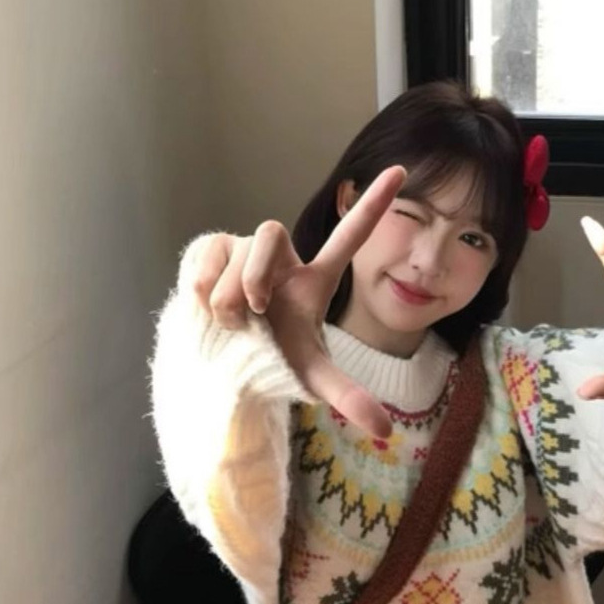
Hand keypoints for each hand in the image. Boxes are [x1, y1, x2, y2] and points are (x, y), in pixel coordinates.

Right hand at [189, 166, 406, 437]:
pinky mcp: (212, 248)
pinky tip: (203, 303)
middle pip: (267, 232)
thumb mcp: (312, 378)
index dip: (374, 204)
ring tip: (229, 320)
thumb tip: (387, 432)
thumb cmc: (274, 360)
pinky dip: (201, 284)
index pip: (350, 235)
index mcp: (313, 278)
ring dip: (227, 293)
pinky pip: (206, 252)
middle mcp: (282, 256)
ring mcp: (246, 248)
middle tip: (251, 313)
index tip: (401, 170)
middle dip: (253, 273)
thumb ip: (349, 398)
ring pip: (235, 250)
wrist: (224, 364)